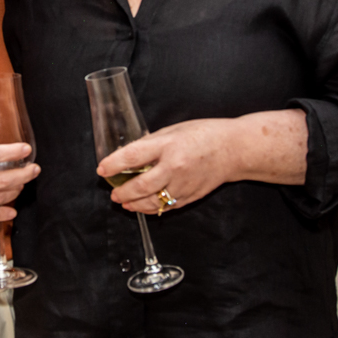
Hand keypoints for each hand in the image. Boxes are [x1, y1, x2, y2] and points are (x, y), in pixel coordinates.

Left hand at [95, 110, 307, 214]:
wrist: (234, 149)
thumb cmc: (205, 134)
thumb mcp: (174, 130)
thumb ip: (152, 143)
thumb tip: (129, 155)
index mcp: (169, 145)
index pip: (133, 156)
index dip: (114, 165)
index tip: (102, 169)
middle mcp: (175, 167)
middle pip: (140, 186)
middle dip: (122, 192)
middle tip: (113, 193)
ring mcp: (183, 185)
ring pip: (152, 202)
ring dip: (134, 204)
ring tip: (124, 202)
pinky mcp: (190, 196)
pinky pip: (166, 207)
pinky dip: (152, 208)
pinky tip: (143, 206)